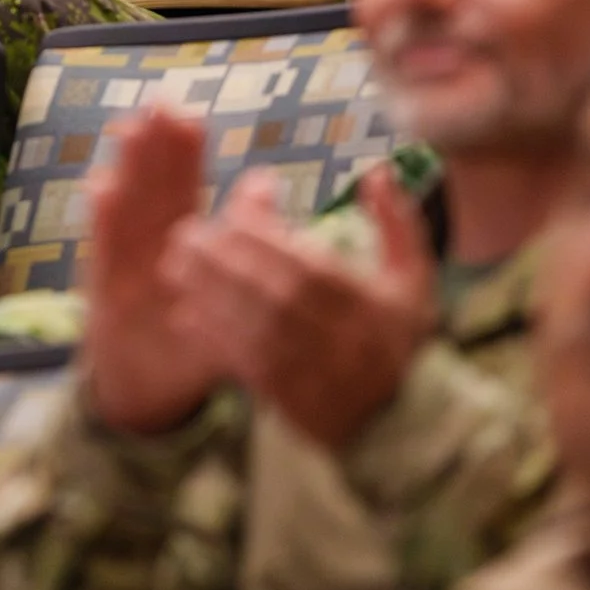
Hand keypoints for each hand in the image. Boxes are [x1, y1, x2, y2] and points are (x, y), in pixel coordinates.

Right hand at [80, 107, 225, 435]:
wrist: (145, 392)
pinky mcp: (103, 289)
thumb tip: (268, 182)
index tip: (189, 118)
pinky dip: (101, 219)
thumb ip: (246, 240)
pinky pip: (103, 249)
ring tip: (130, 129)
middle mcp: (150, 244)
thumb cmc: (192, 343)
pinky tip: (100, 186)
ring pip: (127, 207)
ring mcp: (124, 263)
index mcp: (182, 242)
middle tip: (158, 103)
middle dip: (154, 147)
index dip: (184, 153)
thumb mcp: (229, 295)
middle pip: (152, 187)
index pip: (184, 188)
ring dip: (127, 171)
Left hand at [164, 169, 437, 451]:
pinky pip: (240, 361)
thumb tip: (378, 171)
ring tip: (175, 263)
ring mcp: (304, 366)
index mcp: (359, 298)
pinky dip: (211, 335)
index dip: (261, 233)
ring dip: (206, 292)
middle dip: (221, 258)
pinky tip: (185, 310)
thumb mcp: (413, 278)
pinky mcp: (282, 394)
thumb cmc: (396, 337)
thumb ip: (397, 222)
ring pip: (247, 324)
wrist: (396, 418)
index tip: (230, 213)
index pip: (301, 258)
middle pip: (267, 289)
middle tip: (185, 232)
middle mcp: (330, 331)